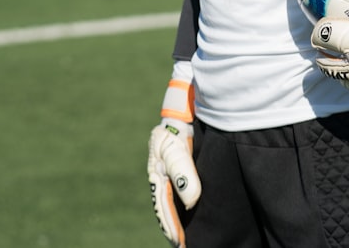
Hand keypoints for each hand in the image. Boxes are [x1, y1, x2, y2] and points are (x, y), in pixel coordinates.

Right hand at [147, 120, 200, 246]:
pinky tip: (188, 216)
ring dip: (176, 221)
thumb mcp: (176, 150)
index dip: (171, 226)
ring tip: (182, 239)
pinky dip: (182, 208)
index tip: (178, 242)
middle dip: (172, 228)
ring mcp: (169, 174)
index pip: (164, 207)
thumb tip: (191, 202)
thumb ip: (183, 174)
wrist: (182, 113)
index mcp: (157, 175)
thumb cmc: (176, 131)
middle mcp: (161, 178)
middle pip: (165, 209)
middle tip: (180, 246)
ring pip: (171, 203)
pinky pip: (178, 193)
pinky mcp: (180, 170)